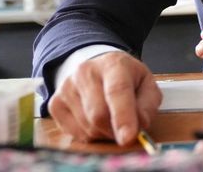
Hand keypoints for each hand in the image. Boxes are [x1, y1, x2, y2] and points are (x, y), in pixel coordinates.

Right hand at [47, 51, 161, 144]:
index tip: (128, 137)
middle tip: (126, 129)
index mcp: (113, 64)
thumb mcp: (146, 84)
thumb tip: (141, 124)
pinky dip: (89, 135)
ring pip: (87, 127)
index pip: (117, 91)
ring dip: (104, 133)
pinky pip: (74, 133)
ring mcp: (66, 87)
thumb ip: (148, 104)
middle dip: (115, 130)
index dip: (123, 117)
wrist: (97, 67)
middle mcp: (85, 72)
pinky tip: (95, 121)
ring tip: (111, 119)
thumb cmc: (125, 78)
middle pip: (98, 114)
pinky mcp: (55, 104)